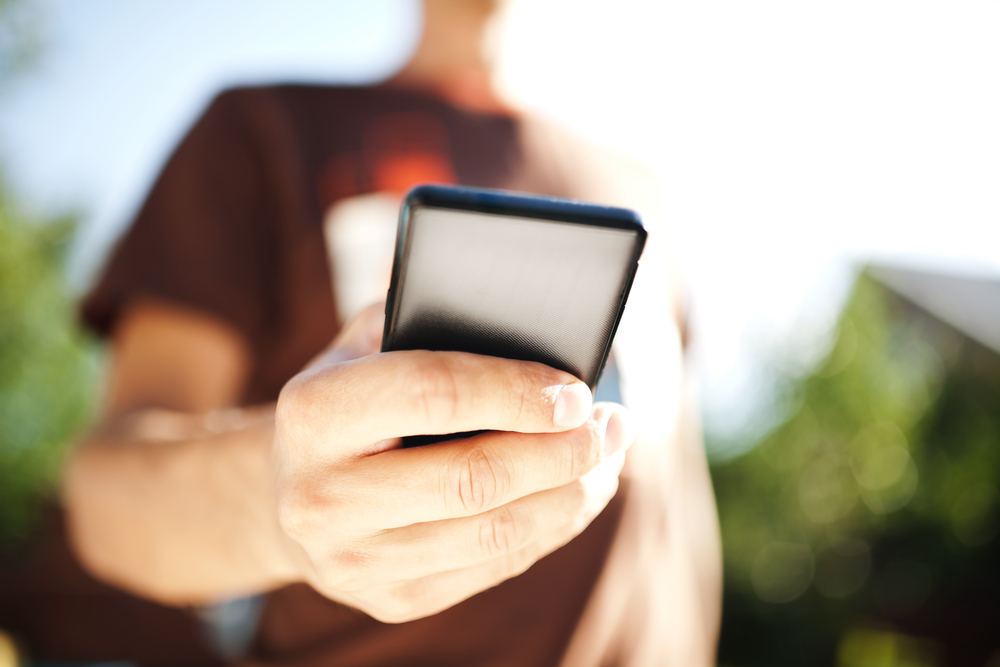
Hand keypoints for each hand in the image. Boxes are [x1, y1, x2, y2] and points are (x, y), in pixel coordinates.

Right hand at [273, 305, 635, 622]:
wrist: (294, 496)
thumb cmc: (351, 402)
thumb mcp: (364, 344)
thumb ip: (424, 317)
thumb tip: (524, 316)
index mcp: (314, 412)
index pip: (433, 393)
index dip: (516, 390)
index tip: (577, 390)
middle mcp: (321, 495)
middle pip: (474, 477)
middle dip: (562, 451)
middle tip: (613, 425)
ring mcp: (354, 560)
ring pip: (494, 533)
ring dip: (571, 495)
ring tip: (608, 459)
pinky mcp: (391, 601)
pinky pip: (493, 566)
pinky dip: (550, 530)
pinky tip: (575, 497)